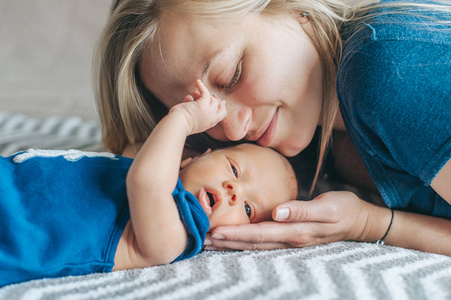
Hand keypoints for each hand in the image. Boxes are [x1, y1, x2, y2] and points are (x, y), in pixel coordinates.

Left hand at [169, 79, 226, 134]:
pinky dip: (201, 86)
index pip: (220, 116)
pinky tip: (197, 82)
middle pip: (221, 109)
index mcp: (208, 124)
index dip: (220, 107)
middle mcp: (211, 119)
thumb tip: (190, 97)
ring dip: (205, 95)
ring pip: (213, 100)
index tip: (219, 101)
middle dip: (218, 101)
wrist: (177, 124)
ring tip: (194, 93)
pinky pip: (206, 92)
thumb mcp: (189, 117)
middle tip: (213, 95)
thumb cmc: (179, 122)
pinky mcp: (203, 105)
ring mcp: (208, 112)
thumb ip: (192, 109)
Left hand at [204, 191, 388, 250]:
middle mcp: (288, 240)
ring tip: (210, 242)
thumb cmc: (342, 209)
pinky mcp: (289, 237)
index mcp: (295, 232)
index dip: (236, 234)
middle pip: (251, 243)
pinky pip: (263, 241)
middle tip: (201, 240)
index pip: (259, 234)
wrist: (358, 220)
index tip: (215, 232)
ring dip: (231, 244)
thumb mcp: (327, 207)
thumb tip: (278, 212)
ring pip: (255, 245)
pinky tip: (234, 238)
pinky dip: (245, 240)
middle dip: (226, 242)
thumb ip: (302, 210)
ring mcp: (289, 241)